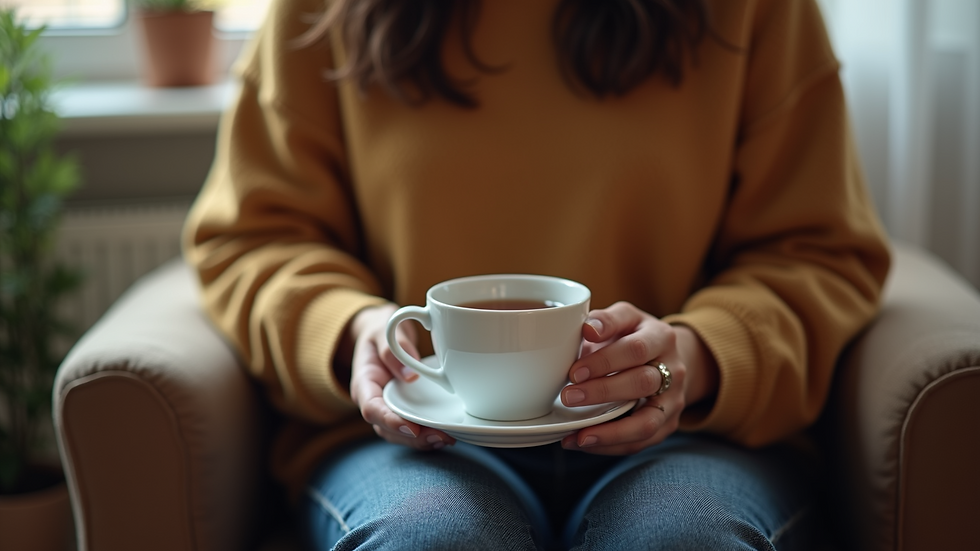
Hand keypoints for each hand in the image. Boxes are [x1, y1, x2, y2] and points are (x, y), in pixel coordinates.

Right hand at [347, 304, 454, 449]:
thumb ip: (391, 348)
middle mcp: (373, 400)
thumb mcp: (382, 327)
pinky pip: (411, 427)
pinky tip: (447, 434)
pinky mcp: (401, 409)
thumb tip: (409, 375)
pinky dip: (427, 434)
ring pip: (399, 434)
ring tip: (447, 439)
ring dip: (422, 441)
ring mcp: (386, 407)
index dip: (389, 420)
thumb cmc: (381, 329)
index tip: (411, 428)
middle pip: (386, 428)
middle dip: (412, 438)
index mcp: (363, 382)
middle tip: (440, 437)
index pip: (371, 408)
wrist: (380, 333)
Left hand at [560, 302, 717, 454]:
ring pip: (647, 422)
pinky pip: (642, 442)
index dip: (604, 361)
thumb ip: (605, 320)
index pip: (636, 349)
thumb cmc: (634, 336)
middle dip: (603, 392)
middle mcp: (674, 370)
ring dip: (611, 432)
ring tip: (579, 436)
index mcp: (661, 337)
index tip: (574, 371)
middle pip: (643, 383)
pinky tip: (583, 442)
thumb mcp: (624, 318)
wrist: (666, 357)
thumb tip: (587, 329)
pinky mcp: (668, 424)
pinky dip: (611, 446)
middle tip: (568, 397)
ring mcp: (673, 401)